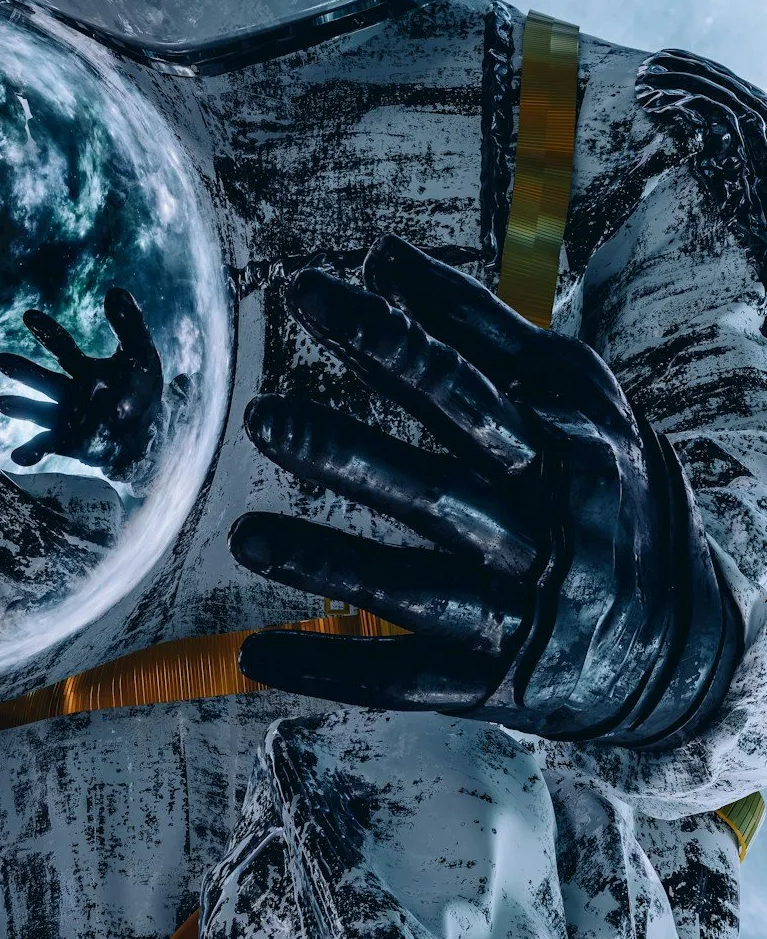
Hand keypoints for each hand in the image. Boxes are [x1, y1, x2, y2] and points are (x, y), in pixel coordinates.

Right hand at [0, 287, 162, 475]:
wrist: (151, 432)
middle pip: (43, 379)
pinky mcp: (69, 443)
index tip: (28, 315)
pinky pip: (46, 446)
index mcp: (83, 368)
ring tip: (1, 402)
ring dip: (21, 407)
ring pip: (39, 411)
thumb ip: (129, 324)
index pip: (61, 346)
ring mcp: (67, 418)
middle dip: (22, 369)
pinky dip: (31, 452)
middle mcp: (69, 392)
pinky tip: (17, 457)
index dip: (46, 331)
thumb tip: (114, 290)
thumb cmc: (142, 389)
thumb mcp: (141, 354)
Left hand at [229, 236, 741, 746]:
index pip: (462, 382)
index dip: (385, 333)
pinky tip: (254, 653)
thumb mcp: (577, 396)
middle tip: (262, 417)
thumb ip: (480, 328)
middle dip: (347, 454)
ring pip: (412, 588)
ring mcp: (519, 613)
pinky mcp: (494, 683)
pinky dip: (332, 670)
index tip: (305, 286)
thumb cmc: (610, 484)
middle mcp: (541, 530)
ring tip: (244, 536)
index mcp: (562, 448)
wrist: (694, 639)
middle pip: (435, 487)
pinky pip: (404, 680)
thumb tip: (377, 255)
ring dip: (327, 563)